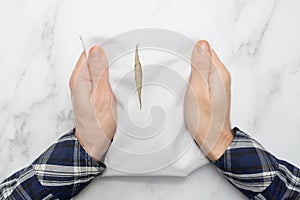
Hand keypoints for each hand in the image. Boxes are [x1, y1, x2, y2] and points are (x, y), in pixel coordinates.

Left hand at [69, 46, 115, 161]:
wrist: (94, 143)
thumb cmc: (97, 124)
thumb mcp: (101, 96)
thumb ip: (98, 73)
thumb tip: (96, 49)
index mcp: (79, 78)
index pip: (89, 52)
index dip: (104, 48)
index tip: (119, 48)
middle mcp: (80, 80)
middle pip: (95, 59)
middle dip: (110, 58)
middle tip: (126, 61)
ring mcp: (87, 86)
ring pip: (100, 68)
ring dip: (112, 68)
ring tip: (125, 70)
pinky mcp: (93, 92)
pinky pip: (102, 78)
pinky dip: (112, 77)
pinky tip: (120, 80)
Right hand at [185, 40, 232, 160]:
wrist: (214, 140)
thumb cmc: (205, 121)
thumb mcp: (198, 92)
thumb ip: (200, 68)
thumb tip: (202, 45)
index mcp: (219, 74)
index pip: (205, 50)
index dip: (190, 53)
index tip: (179, 62)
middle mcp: (222, 76)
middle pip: (204, 57)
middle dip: (189, 62)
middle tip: (179, 74)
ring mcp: (219, 83)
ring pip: (202, 67)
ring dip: (190, 70)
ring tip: (182, 81)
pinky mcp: (214, 89)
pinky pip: (202, 76)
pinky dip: (193, 78)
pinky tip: (187, 86)